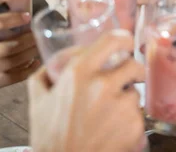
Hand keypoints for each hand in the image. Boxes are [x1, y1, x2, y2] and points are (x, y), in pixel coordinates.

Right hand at [28, 30, 146, 151]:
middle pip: (134, 65)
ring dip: (127, 99)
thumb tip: (55, 61)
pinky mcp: (134, 124)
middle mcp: (103, 85)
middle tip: (125, 80)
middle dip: (132, 72)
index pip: (114, 40)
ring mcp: (121, 105)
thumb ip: (46, 74)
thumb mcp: (37, 100)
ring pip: (136, 92)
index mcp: (79, 73)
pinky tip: (114, 129)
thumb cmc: (50, 137)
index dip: (125, 39)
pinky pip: (138, 114)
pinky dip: (129, 120)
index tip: (127, 43)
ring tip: (109, 114)